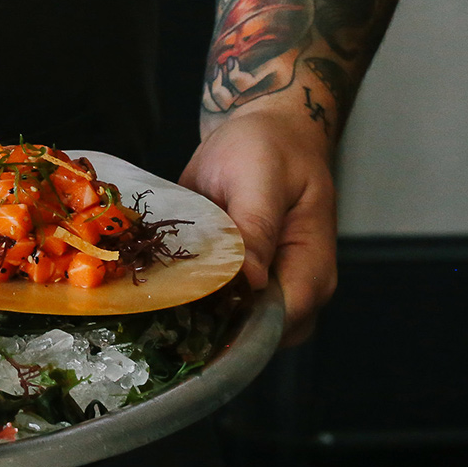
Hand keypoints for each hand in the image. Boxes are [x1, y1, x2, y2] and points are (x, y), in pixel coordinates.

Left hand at [180, 105, 336, 345]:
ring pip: (231, 326)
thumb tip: (250, 279)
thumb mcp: (261, 175)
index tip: (191, 309)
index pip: (281, 318)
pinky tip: (163, 282)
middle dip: (209, 324)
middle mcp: (292, 287)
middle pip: (255, 332)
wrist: (264, 134)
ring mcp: (266, 290)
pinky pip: (215, 307)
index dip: (238, 323)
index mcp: (310, 266)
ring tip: (157, 291)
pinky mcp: (241, 284)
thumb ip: (257, 225)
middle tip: (163, 300)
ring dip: (194, 315)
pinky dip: (189, 299)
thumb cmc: (270, 148)